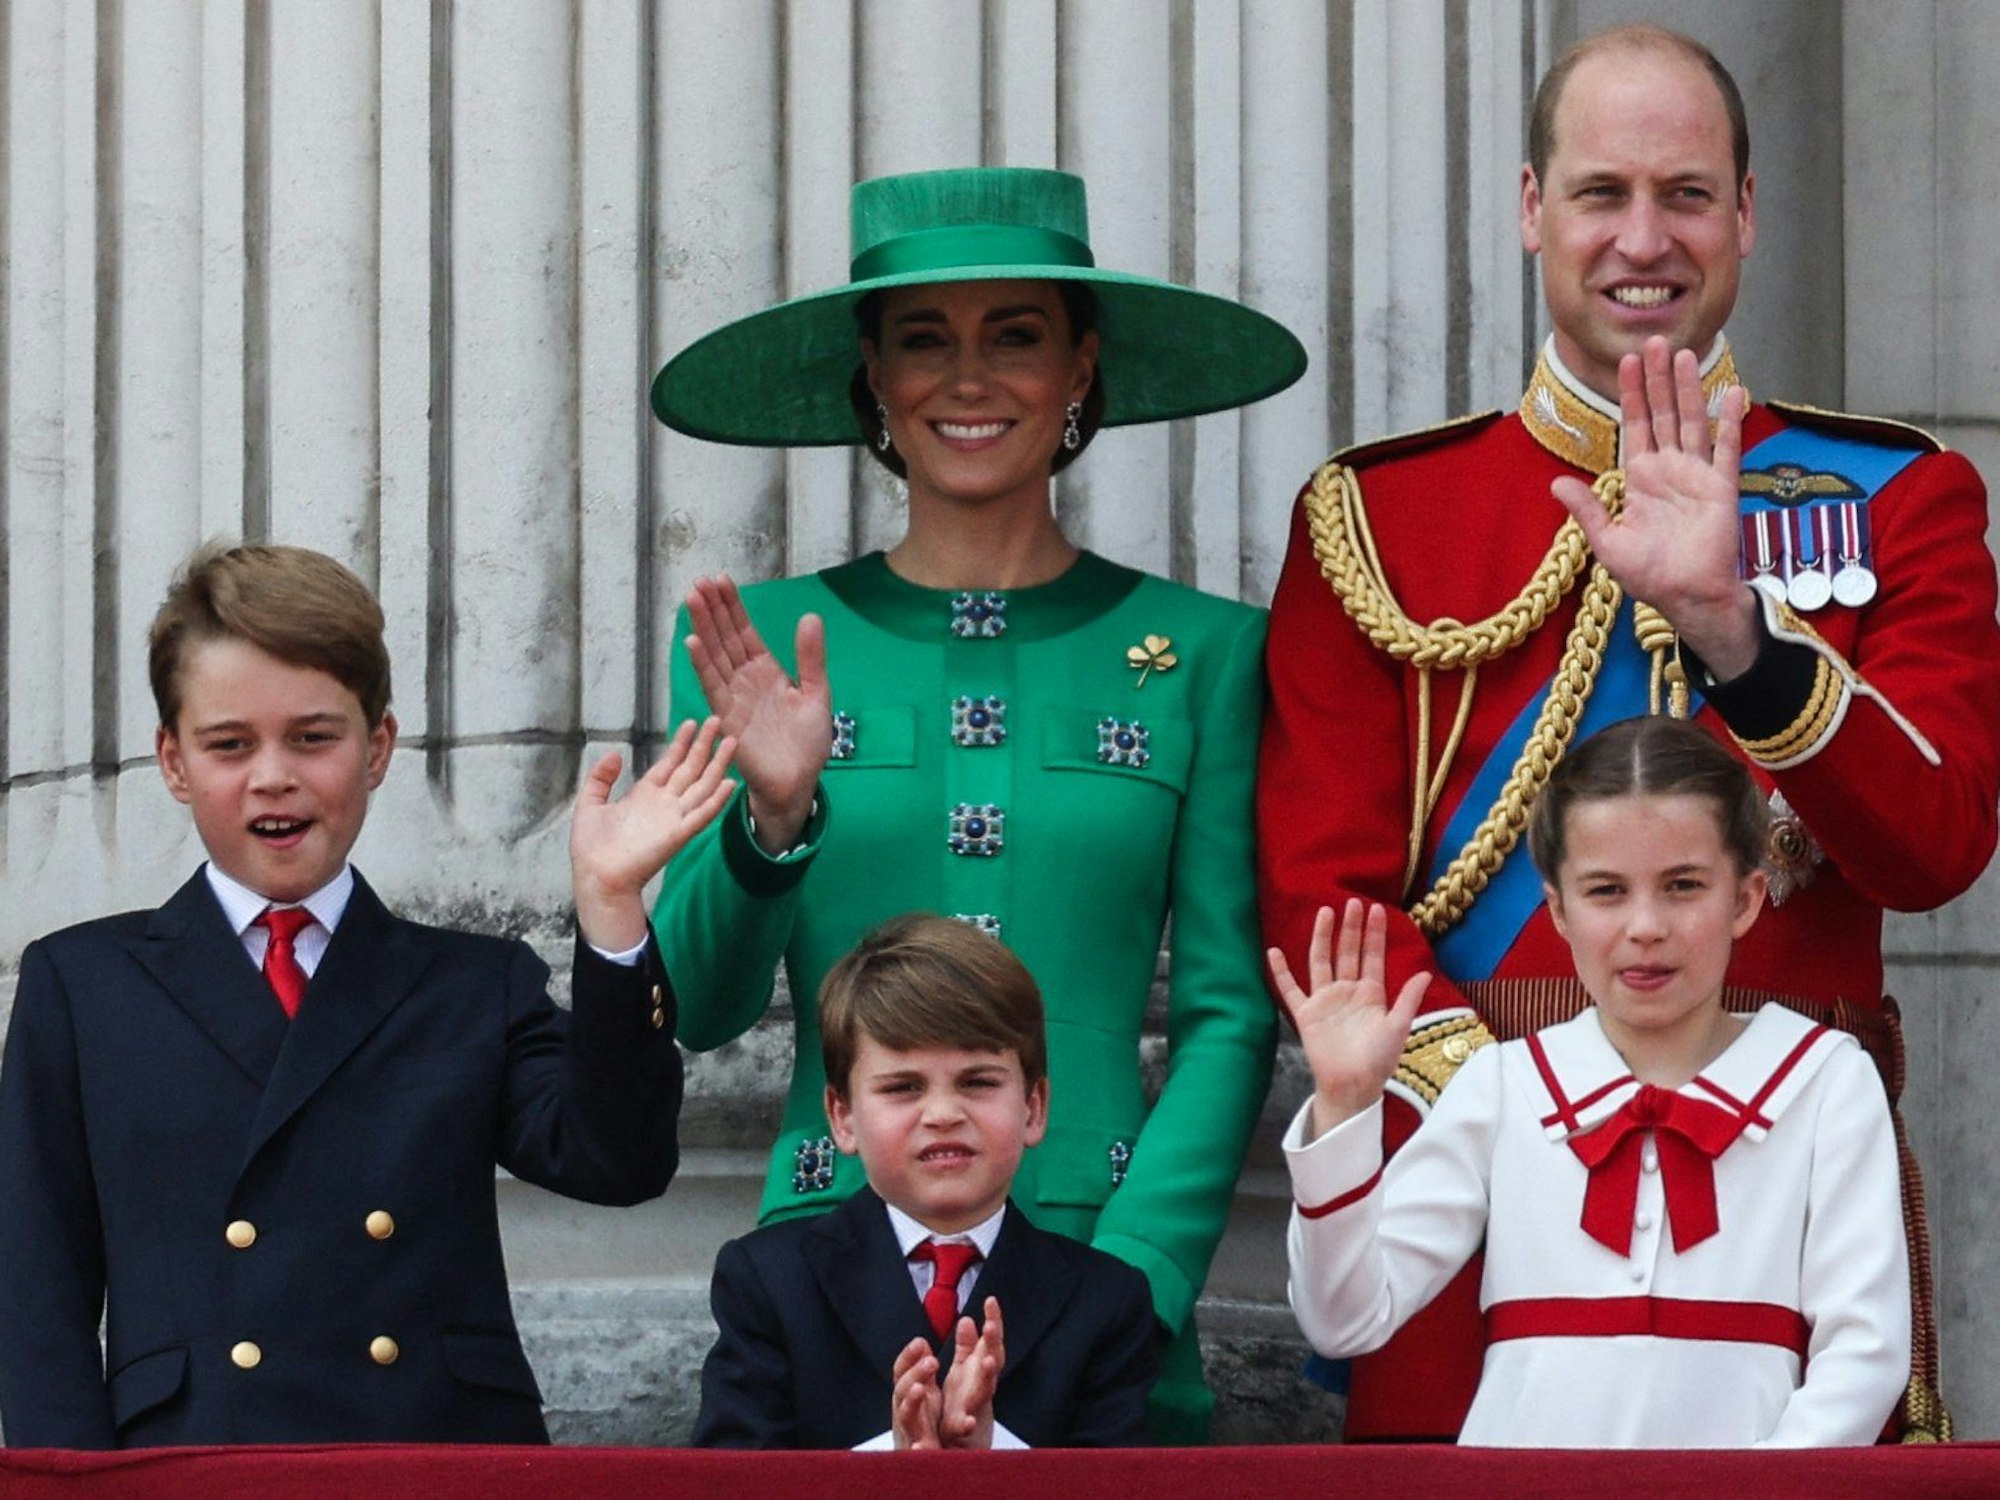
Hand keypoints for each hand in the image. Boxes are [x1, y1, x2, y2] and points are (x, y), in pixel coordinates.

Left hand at [570, 716, 736, 950]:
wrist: (596, 876)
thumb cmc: (592, 847)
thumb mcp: (590, 803)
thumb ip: (601, 778)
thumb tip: (615, 754)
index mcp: (644, 794)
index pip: (669, 763)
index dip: (681, 743)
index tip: (691, 723)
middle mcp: (663, 803)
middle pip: (690, 768)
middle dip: (704, 745)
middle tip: (718, 721)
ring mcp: (673, 818)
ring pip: (702, 786)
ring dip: (717, 765)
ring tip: (731, 742)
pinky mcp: (678, 834)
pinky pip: (702, 815)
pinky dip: (717, 800)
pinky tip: (730, 783)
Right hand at [685, 575, 829, 851]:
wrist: (798, 782)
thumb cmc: (807, 743)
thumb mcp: (816, 693)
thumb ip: (811, 657)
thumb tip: (810, 616)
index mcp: (766, 671)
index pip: (745, 632)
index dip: (733, 607)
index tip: (720, 580)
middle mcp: (746, 680)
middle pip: (725, 638)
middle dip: (713, 610)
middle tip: (698, 581)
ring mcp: (734, 698)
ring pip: (715, 656)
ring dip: (703, 628)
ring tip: (692, 599)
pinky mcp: (727, 718)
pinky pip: (713, 687)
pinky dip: (703, 665)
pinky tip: (692, 642)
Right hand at [890, 1337, 942, 1449]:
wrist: (920, 1471)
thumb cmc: (923, 1427)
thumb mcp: (925, 1395)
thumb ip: (924, 1371)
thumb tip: (921, 1342)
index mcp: (908, 1396)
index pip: (902, 1371)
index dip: (908, 1357)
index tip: (921, 1342)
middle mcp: (904, 1412)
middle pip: (902, 1389)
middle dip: (915, 1373)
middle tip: (933, 1361)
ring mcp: (908, 1434)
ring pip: (905, 1416)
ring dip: (911, 1401)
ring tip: (920, 1388)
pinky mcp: (916, 1456)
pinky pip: (915, 1453)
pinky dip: (918, 1449)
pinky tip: (920, 1445)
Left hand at [938, 1297, 1004, 1449]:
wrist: (962, 1452)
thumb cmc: (963, 1408)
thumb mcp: (964, 1374)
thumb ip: (967, 1348)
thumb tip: (968, 1319)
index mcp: (979, 1374)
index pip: (990, 1344)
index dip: (993, 1323)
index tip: (991, 1300)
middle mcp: (981, 1390)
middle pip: (992, 1363)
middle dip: (993, 1342)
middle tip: (991, 1324)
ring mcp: (974, 1411)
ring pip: (982, 1393)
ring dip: (986, 1377)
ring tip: (987, 1361)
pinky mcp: (962, 1434)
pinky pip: (963, 1429)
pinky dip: (965, 1425)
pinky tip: (966, 1423)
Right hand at [1267, 901, 1429, 1139]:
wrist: (1353, 1085)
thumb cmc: (1379, 1061)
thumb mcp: (1399, 1027)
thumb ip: (1408, 999)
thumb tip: (1424, 973)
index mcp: (1371, 994)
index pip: (1372, 956)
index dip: (1374, 934)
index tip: (1375, 909)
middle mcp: (1347, 992)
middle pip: (1347, 952)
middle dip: (1351, 928)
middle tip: (1352, 902)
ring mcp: (1325, 1000)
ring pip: (1322, 961)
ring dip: (1323, 937)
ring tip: (1325, 913)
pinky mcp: (1306, 1013)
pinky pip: (1290, 988)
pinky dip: (1281, 971)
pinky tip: (1274, 952)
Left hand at [1549, 336, 1759, 679]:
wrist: (1685, 596)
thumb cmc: (1648, 574)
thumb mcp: (1607, 542)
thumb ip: (1586, 509)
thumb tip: (1556, 483)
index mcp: (1641, 478)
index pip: (1634, 425)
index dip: (1631, 394)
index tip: (1626, 361)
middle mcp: (1669, 469)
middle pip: (1662, 413)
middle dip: (1657, 378)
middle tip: (1655, 340)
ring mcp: (1697, 475)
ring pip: (1691, 421)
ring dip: (1688, 388)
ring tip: (1684, 354)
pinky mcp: (1721, 487)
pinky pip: (1726, 448)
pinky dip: (1728, 420)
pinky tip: (1731, 391)